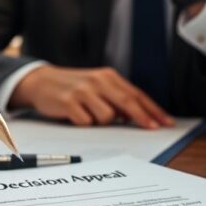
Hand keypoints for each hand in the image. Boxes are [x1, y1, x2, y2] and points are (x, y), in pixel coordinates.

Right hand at [10, 65, 173, 128]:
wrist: (40, 81)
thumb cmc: (73, 88)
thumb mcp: (96, 87)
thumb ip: (116, 98)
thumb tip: (138, 116)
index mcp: (107, 76)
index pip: (136, 94)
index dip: (152, 109)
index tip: (165, 122)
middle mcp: (97, 81)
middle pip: (127, 102)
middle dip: (143, 117)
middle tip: (153, 129)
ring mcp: (83, 91)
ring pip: (107, 116)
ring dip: (102, 122)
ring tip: (89, 115)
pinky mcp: (69, 102)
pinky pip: (87, 122)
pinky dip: (85, 124)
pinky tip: (77, 117)